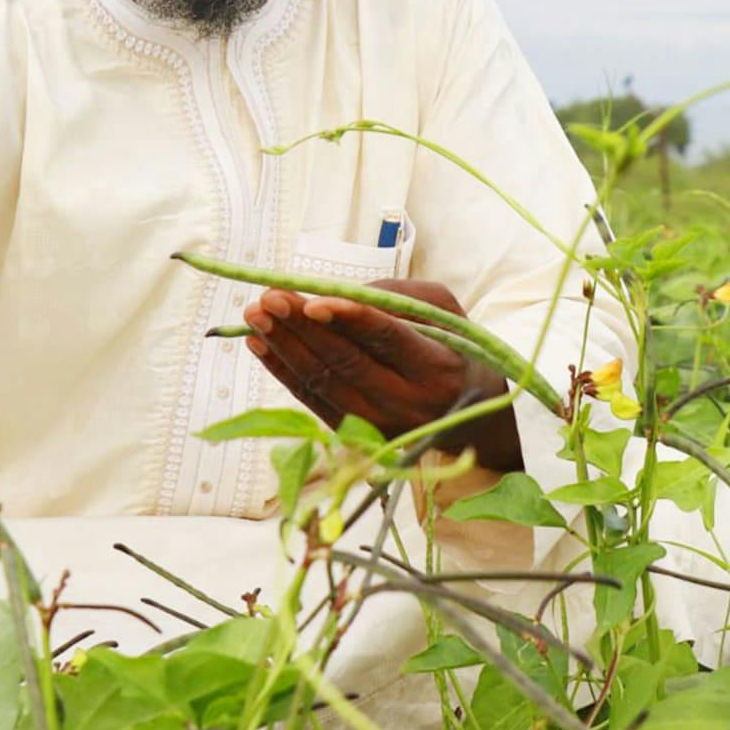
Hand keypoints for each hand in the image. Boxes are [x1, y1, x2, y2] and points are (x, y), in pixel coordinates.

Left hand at [242, 278, 522, 472]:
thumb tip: (337, 293)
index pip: (388, 340)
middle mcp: (407, 403)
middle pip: (345, 361)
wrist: (473, 419)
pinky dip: (283, 371)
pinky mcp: (357, 437)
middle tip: (269, 299)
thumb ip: (396, 296)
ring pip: (323, 383)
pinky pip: (312, 401)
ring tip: (256, 316)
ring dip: (284, 347)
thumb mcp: (444, 311)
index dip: (349, 319)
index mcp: (437, 368)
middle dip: (302, 327)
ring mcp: (379, 426)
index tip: (312, 300)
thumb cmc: (455, 351)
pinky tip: (260, 344)